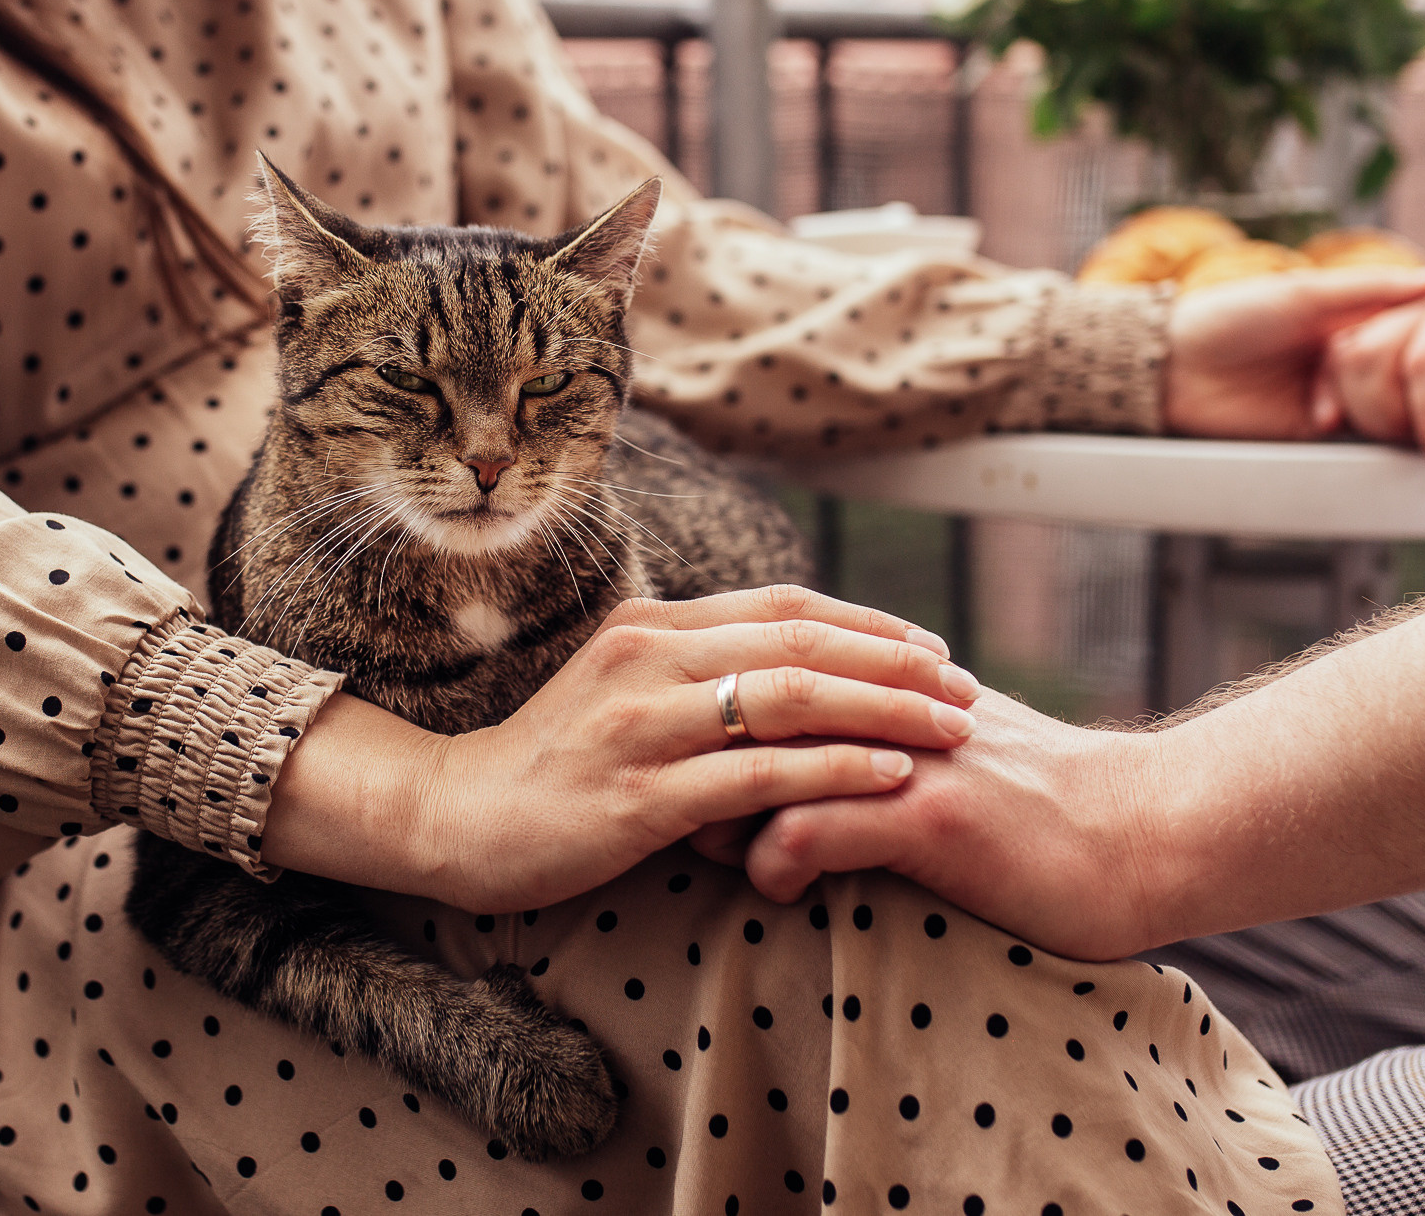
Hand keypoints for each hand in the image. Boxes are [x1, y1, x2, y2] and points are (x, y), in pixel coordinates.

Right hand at [408, 586, 980, 913]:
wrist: (459, 818)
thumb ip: (696, 675)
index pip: (782, 606)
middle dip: (896, 662)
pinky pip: (759, 775)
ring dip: (884, 710)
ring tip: (951, 729)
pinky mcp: (640, 795)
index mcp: (650, 625)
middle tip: (965, 687)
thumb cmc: (553, 765)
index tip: (932, 649)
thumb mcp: (622, 694)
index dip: (867, 623)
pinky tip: (891, 777)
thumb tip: (793, 676)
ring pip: (788, 698)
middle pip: (799, 640)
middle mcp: (647, 657)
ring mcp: (641, 724)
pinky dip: (835, 772)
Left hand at [703, 689, 1164, 960]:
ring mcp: (903, 755)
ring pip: (764, 763)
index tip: (676, 756)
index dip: (707, 709)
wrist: (1144, 832)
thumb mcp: (954, 745)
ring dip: (717, 813)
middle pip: (745, 708)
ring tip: (703, 848)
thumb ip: (884, 731)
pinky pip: (807, 828)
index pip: (762, 672)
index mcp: (884, 685)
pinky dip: (772, 862)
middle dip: (693, 758)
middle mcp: (885, 706)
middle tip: (666, 805)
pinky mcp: (926, 814)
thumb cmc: (1044, 807)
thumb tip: (813, 749)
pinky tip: (776, 889)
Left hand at [1163, 266, 1424, 439]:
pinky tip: (1404, 434)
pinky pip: (1360, 440)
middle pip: (1411, 372)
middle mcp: (1348, 358)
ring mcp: (1334, 397)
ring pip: (1393, 407)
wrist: (1172, 371)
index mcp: (1349, 317)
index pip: (1416, 327)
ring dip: (1408, 409)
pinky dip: (1379, 437)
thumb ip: (1369, 289)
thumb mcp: (1304, 294)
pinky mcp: (1314, 436)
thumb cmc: (1229, 320)